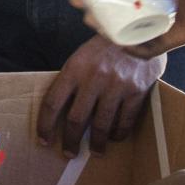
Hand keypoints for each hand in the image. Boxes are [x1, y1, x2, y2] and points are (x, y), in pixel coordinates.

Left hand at [37, 36, 163, 155]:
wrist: (140, 31)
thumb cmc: (107, 44)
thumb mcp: (83, 55)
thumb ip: (73, 78)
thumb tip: (61, 106)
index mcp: (74, 68)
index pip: (53, 103)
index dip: (45, 125)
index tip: (44, 140)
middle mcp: (93, 79)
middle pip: (76, 119)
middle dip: (70, 141)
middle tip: (69, 154)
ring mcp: (116, 86)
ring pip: (101, 125)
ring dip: (96, 143)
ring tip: (95, 151)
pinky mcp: (136, 92)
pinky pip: (125, 121)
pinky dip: (118, 133)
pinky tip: (114, 137)